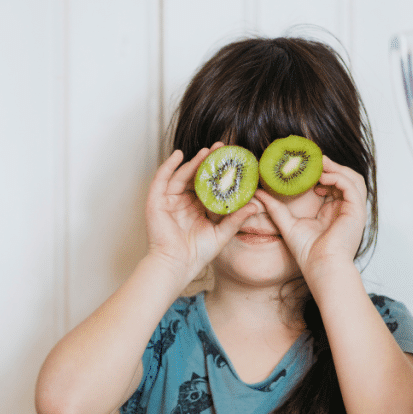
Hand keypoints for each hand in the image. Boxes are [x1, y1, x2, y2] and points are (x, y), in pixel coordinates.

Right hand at [146, 143, 258, 280]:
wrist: (177, 265)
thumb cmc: (197, 254)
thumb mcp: (221, 234)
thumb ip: (236, 219)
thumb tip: (256, 205)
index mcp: (197, 209)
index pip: (210, 186)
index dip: (220, 173)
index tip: (234, 161)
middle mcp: (183, 203)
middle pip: (196, 177)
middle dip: (208, 162)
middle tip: (223, 148)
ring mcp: (168, 201)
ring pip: (181, 175)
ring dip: (193, 162)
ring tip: (207, 151)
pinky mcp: (156, 202)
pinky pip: (161, 179)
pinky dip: (168, 166)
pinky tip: (178, 155)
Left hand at [254, 156, 366, 280]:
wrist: (320, 267)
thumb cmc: (307, 252)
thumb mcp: (287, 223)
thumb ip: (275, 208)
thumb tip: (260, 192)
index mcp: (333, 211)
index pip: (332, 184)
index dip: (321, 172)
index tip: (303, 167)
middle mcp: (345, 209)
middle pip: (344, 178)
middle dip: (330, 166)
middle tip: (312, 159)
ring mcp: (353, 210)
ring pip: (352, 178)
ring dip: (336, 168)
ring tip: (318, 164)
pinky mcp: (357, 211)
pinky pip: (351, 186)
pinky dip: (338, 177)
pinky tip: (321, 178)